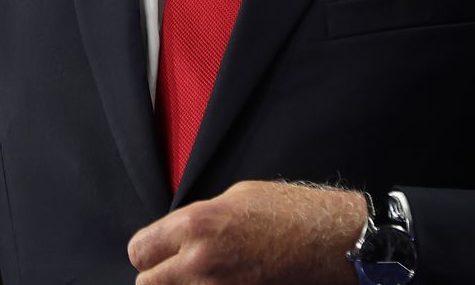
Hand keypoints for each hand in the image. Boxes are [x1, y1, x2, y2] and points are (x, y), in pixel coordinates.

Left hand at [127, 180, 365, 284]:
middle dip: (157, 276)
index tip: (156, 252)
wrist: (334, 243)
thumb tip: (176, 236)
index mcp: (195, 225)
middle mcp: (200, 262)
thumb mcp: (234, 198)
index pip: (139, 251)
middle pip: (147, 284)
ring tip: (202, 277)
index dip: (147, 252)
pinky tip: (224, 282)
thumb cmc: (291, 214)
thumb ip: (197, 220)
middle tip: (174, 270)